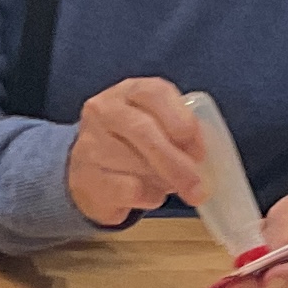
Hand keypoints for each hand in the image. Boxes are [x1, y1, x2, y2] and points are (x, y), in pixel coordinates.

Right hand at [66, 76, 202, 227]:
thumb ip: (180, 132)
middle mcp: (105, 110)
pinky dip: (148, 197)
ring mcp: (90, 142)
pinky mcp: (86, 176)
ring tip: (169, 184)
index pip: (155, 93)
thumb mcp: (158, 126)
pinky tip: (148, 195)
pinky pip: (127, 189)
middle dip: (176, 162)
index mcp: (130, 91)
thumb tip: (200, 156)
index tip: (200, 151)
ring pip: (135, 164)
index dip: (182, 120)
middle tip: (198, 187)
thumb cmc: (136, 146)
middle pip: (143, 130)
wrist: (92, 172)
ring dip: (163, 180)